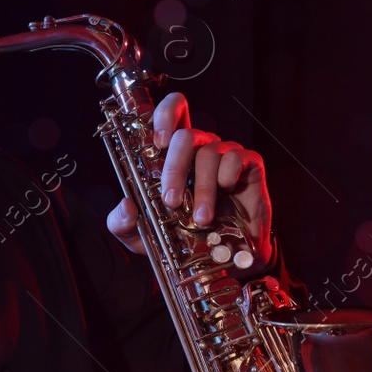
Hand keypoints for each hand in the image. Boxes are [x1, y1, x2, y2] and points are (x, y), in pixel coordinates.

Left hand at [105, 91, 272, 272]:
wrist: (227, 258)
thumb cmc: (183, 239)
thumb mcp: (143, 236)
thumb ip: (122, 224)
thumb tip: (125, 206)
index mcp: (173, 153)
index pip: (172, 112)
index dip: (164, 115)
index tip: (158, 142)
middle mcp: (199, 147)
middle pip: (186, 134)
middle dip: (174, 168)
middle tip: (171, 200)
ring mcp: (225, 153)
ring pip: (209, 153)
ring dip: (202, 188)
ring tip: (202, 218)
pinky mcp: (249, 164)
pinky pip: (235, 159)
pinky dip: (226, 178)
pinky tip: (226, 194)